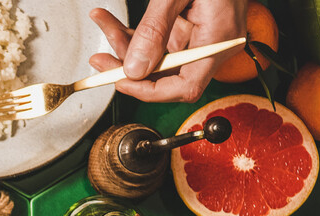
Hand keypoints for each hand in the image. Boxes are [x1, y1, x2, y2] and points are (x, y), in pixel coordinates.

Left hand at [90, 0, 245, 102]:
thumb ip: (156, 29)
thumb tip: (135, 69)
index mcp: (219, 40)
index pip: (185, 86)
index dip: (150, 91)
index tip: (121, 82)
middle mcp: (212, 44)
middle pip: (166, 74)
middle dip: (129, 67)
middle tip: (101, 60)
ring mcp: (201, 37)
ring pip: (156, 57)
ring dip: (125, 46)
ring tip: (104, 24)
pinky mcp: (189, 27)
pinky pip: (159, 40)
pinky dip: (134, 33)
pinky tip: (112, 21)